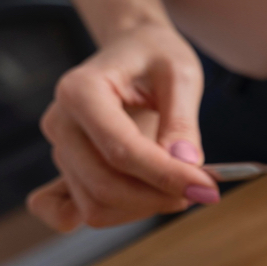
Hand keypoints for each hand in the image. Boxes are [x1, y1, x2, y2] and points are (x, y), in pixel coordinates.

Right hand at [28, 23, 218, 231]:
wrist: (132, 50)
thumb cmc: (155, 56)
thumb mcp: (181, 74)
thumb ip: (181, 122)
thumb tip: (185, 165)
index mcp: (80, 91)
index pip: (121, 150)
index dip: (166, 176)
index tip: (207, 187)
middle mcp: (60, 123)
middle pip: (104, 186)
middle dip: (158, 197)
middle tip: (201, 189)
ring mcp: (59, 150)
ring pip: (95, 206)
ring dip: (144, 208)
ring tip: (179, 185)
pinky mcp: (66, 170)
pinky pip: (68, 211)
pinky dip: (105, 216)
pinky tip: (134, 208)